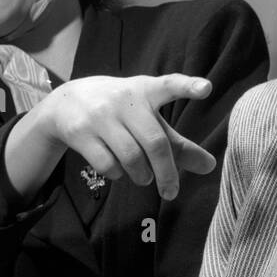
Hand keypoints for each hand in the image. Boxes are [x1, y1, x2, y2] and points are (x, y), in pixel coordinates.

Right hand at [29, 74, 216, 199]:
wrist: (65, 102)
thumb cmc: (122, 112)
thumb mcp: (148, 118)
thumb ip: (178, 143)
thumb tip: (210, 167)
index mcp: (147, 90)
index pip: (170, 85)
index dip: (188, 86)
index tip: (207, 88)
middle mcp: (125, 100)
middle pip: (155, 142)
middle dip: (167, 172)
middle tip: (171, 192)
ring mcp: (101, 115)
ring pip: (131, 157)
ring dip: (142, 175)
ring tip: (144, 177)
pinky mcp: (80, 132)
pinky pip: (107, 164)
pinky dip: (117, 174)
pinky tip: (118, 170)